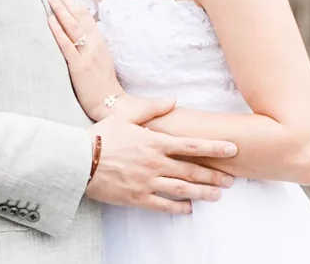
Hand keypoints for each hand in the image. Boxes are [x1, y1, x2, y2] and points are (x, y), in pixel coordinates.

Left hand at [47, 0, 123, 120]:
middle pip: (79, 16)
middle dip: (65, 0)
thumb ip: (94, 47)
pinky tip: (49, 20)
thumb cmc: (107, 87)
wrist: (114, 107)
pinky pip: (67, 46)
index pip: (87, 16)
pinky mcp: (79, 67)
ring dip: (60, 9)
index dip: (74, 2)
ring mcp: (87, 55)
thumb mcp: (104, 62)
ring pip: (73, 26)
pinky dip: (58, 32)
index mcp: (101, 43)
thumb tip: (84, 36)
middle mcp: (95, 45)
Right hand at [86, 97, 237, 213]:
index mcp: (154, 142)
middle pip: (191, 171)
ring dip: (202, 193)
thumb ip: (152, 108)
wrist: (77, 159)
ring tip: (218, 196)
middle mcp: (154, 163)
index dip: (214, 148)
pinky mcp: (136, 197)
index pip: (191, 145)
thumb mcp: (126, 115)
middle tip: (232, 180)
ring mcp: (146, 182)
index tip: (232, 149)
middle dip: (214, 176)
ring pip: (181, 190)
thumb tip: (173, 99)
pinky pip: (162, 205)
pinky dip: (177, 208)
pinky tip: (189, 209)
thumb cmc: (101, 135)